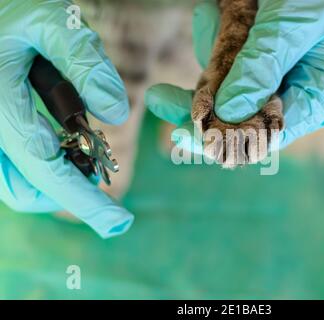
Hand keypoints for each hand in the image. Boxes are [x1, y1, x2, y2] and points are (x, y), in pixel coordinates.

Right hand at [0, 0, 132, 237]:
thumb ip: (83, 62)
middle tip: (104, 176)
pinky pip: (10, 167)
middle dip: (68, 193)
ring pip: (13, 184)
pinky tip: (65, 144)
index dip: (84, 200)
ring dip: (53, 182)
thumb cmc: (10, 8)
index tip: (119, 222)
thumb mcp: (50, 21)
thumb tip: (115, 115)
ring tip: (86, 159)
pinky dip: (40, 168)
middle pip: (23, 189)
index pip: (45, 169)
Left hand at [146, 0, 323, 150]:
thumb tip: (226, 112)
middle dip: (202, 102)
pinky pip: (239, 62)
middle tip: (159, 99)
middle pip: (245, 115)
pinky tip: (210, 15)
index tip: (185, 130)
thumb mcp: (294, 23)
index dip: (226, 137)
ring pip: (237, 88)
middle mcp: (306, 92)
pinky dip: (221, 42)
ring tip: (205, 18)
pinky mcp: (273, 59)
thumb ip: (262, 67)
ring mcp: (289, 76)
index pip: (270, 133)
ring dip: (211, 61)